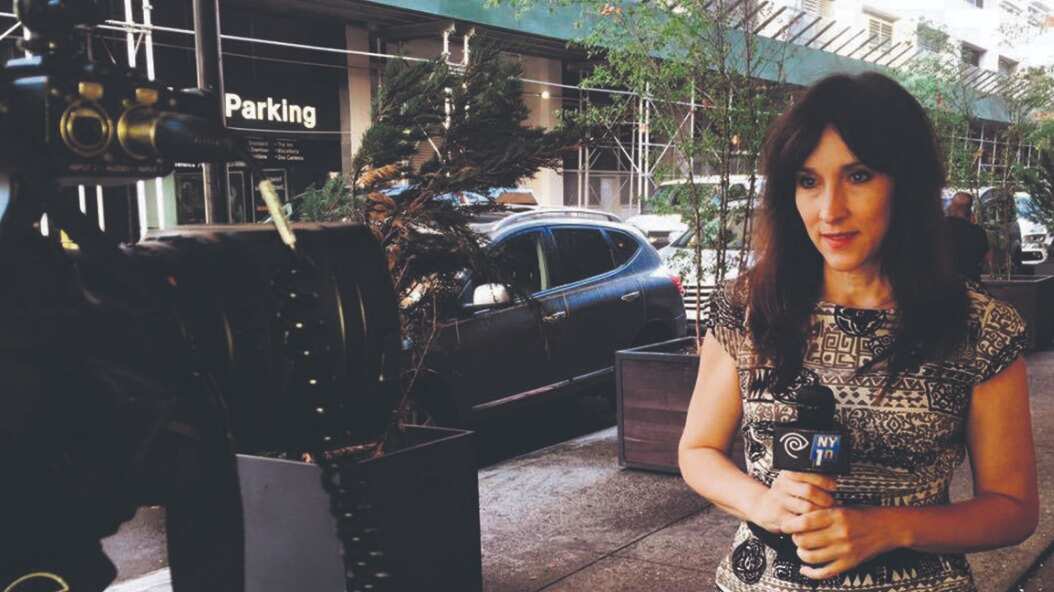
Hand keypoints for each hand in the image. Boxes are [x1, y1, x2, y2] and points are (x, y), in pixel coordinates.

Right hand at [749, 471, 836, 533]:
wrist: (761, 506)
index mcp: (787, 474)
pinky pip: (801, 522)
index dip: (824, 481)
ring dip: (821, 512)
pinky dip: (812, 524)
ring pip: (807, 508)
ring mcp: (780, 502)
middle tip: (832, 503)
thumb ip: (810, 480)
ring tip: (826, 514)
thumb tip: (834, 481)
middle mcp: (782, 486)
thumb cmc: (784, 495)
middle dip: (825, 498)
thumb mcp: (792, 482)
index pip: (808, 473)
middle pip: (808, 490)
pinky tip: (816, 523)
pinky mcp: (780, 518)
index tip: (833, 486)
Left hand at [783, 507, 904, 578]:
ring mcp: (845, 550)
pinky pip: (825, 572)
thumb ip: (823, 512)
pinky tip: (805, 568)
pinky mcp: (850, 563)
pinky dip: (811, 572)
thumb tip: (797, 518)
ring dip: (801, 554)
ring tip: (801, 549)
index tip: (785, 525)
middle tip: (795, 536)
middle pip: (804, 540)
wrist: (890, 527)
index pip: (804, 522)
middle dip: (795, 539)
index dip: (790, 525)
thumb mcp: (843, 507)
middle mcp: (840, 533)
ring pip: (811, 557)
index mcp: (836, 515)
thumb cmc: (864, 514)